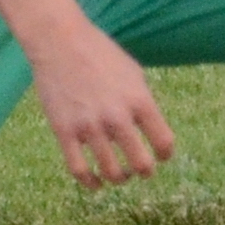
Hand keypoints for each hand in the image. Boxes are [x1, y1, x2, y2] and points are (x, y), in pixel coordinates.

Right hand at [24, 21, 172, 187]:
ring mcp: (89, 126)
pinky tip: (96, 183)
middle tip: (140, 170)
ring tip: (119, 175)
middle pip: (141, 164)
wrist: (59, 41)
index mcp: (139, 100)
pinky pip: (79, 170)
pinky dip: (91, 183)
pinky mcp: (64, 131)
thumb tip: (152, 131)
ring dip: (119, 178)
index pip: (164, 142)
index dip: (165, 155)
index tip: (160, 157)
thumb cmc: (99, 53)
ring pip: (112, 172)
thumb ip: (143, 102)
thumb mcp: (133, 72)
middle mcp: (116, 116)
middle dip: (144, 172)